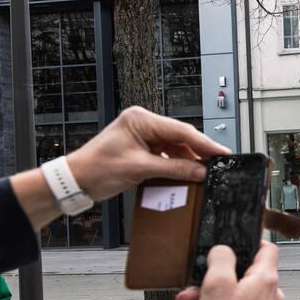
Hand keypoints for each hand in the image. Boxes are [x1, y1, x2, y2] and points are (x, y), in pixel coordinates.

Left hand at [67, 106, 229, 200]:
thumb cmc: (97, 169)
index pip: (181, 130)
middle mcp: (144, 123)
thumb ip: (174, 169)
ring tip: (204, 173)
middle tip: (219, 164)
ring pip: (176, 146)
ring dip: (188, 160)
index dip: (205, 144)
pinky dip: (177, 164)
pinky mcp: (142, 147)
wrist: (76, 180)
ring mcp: (143, 135)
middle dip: (199, 152)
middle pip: (181, 137)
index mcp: (141, 119)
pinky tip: (187, 174)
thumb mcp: (140, 169)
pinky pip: (167, 154)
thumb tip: (201, 171)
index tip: (223, 153)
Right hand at [175, 241, 283, 299]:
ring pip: (234, 291)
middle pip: (243, 271)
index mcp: (266, 280)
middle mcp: (269, 295)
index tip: (229, 242)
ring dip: (208, 292)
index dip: (248, 241)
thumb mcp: (217, 283)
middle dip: (215, 274)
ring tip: (185, 299)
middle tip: (195, 278)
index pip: (266, 248)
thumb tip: (222, 250)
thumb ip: (221, 258)